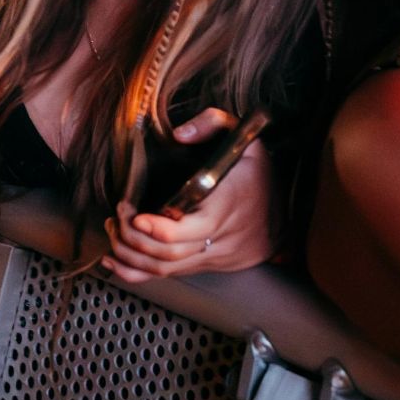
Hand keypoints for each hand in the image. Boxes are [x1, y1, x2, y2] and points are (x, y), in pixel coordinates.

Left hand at [100, 108, 277, 284]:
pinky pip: (169, 276)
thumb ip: (212, 124)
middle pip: (170, 252)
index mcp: (226, 204)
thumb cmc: (258, 174)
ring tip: (113, 231)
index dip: (159, 228)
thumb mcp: (246, 137)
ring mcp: (211, 255)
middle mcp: (218, 236)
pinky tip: (115, 263)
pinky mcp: (205, 265)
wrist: (285, 214)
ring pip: (166, 269)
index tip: (133, 214)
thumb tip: (179, 133)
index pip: (191, 229)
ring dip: (131, 255)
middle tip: (117, 215)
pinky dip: (138, 273)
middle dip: (133, 238)